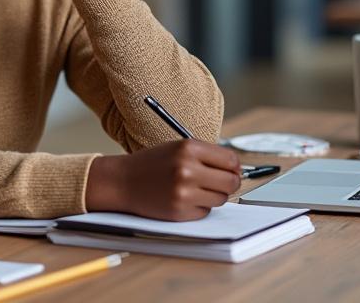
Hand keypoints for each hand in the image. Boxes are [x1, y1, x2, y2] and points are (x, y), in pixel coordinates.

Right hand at [85, 139, 242, 220]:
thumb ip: (206, 155)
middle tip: (219, 183)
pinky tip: (183, 199)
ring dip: (213, 196)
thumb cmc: (152, 164)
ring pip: (220, 198)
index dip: (234, 167)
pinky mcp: (180, 210)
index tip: (231, 170)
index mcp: (188, 148)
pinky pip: (205, 211)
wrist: (123, 181)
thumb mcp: (178, 148)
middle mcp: (187, 169)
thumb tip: (237, 170)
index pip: (231, 160)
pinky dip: (199, 207)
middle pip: (231, 182)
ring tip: (195, 189)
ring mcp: (184, 192)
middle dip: (229, 184)